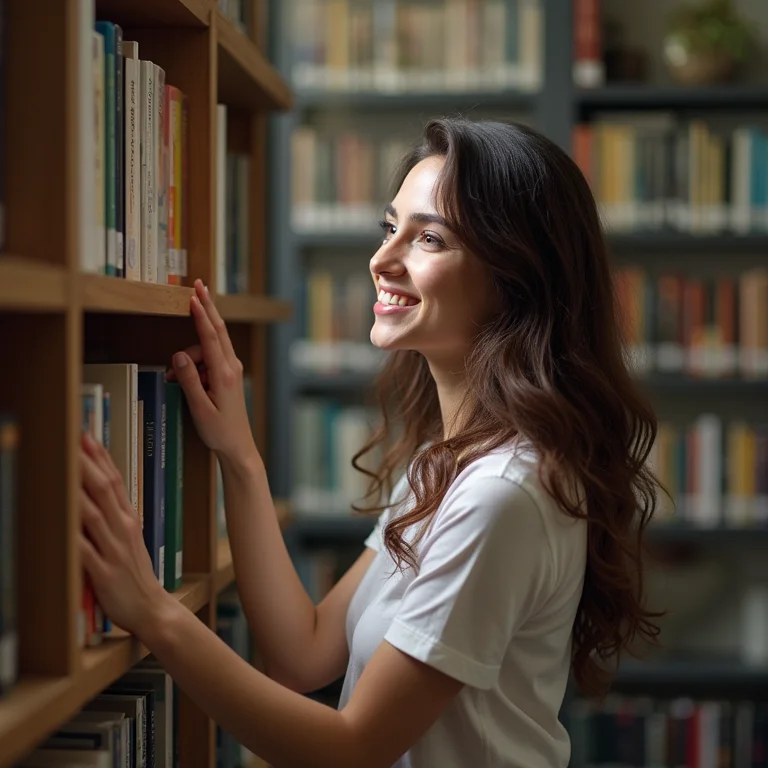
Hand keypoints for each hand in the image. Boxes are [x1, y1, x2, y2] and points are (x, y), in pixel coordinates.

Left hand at [80, 431, 170, 638]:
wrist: (153, 609)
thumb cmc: (137, 575)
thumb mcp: (129, 540)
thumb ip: (112, 518)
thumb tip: (92, 495)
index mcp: (129, 520)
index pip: (115, 480)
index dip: (100, 456)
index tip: (86, 435)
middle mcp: (123, 529)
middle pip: (103, 489)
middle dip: (87, 462)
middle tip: (73, 439)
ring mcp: (114, 549)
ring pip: (93, 513)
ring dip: (77, 489)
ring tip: (63, 468)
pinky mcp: (104, 572)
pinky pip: (84, 549)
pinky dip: (71, 534)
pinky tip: (59, 520)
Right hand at [167, 279, 257, 465]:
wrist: (238, 446)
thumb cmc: (219, 430)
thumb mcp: (199, 407)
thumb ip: (188, 379)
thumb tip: (179, 355)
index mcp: (224, 374)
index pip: (211, 337)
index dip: (201, 315)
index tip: (195, 296)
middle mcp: (231, 367)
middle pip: (217, 331)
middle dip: (206, 307)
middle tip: (198, 285)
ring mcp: (231, 370)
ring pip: (208, 348)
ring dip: (189, 356)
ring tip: (174, 380)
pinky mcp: (228, 375)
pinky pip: (209, 360)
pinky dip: (195, 364)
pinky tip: (185, 381)